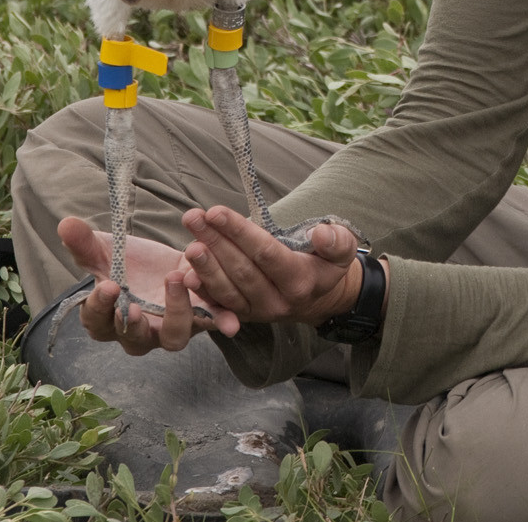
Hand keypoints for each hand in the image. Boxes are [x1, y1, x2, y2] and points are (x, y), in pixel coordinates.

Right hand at [56, 216, 242, 352]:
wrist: (168, 260)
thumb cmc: (132, 263)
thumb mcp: (107, 250)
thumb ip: (85, 243)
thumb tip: (65, 224)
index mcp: (109, 317)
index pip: (96, 322)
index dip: (99, 308)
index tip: (106, 287)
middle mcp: (140, 332)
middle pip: (133, 340)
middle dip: (133, 324)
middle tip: (135, 305)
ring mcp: (171, 329)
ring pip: (173, 338)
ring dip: (176, 313)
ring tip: (176, 279)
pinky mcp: (201, 318)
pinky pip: (210, 324)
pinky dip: (219, 321)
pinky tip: (230, 319)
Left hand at [179, 205, 365, 325]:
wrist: (320, 298)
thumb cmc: (326, 263)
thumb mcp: (343, 250)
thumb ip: (337, 240)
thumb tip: (320, 234)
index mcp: (300, 281)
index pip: (265, 254)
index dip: (240, 232)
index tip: (216, 211)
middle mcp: (277, 302)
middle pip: (241, 270)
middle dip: (215, 241)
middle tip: (193, 217)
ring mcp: (258, 312)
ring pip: (226, 290)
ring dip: (204, 265)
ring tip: (188, 239)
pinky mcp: (244, 316)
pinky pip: (219, 306)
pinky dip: (201, 291)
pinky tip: (184, 274)